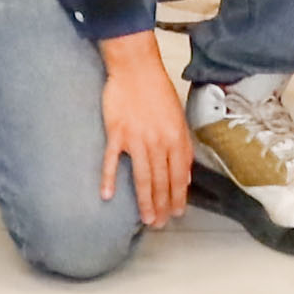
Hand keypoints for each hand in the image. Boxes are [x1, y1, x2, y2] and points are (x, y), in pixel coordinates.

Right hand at [94, 41, 195, 231]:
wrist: (135, 69)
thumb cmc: (158, 91)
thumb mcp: (178, 117)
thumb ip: (183, 146)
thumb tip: (186, 174)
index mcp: (176, 138)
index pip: (179, 174)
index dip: (178, 196)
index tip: (177, 212)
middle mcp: (158, 142)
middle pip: (161, 180)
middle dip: (163, 205)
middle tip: (161, 224)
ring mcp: (136, 139)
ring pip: (142, 177)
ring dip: (145, 201)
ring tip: (147, 219)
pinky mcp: (116, 134)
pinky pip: (112, 161)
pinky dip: (109, 179)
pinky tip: (107, 196)